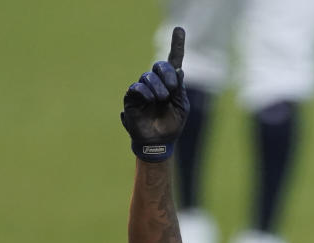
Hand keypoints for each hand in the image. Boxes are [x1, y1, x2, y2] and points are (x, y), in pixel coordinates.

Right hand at [121, 27, 189, 161]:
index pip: (173, 61)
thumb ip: (179, 88)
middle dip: (167, 74)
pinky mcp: (132, 98)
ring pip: (147, 77)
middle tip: (172, 88)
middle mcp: (156, 83)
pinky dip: (145, 92)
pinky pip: (136, 88)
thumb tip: (179, 69)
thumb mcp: (181, 106)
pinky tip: (150, 100)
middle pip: (159, 66)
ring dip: (157, 88)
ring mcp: (143, 89)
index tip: (179, 29)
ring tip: (161, 100)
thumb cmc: (171, 125)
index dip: (176, 45)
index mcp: (171, 84)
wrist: (159, 142)